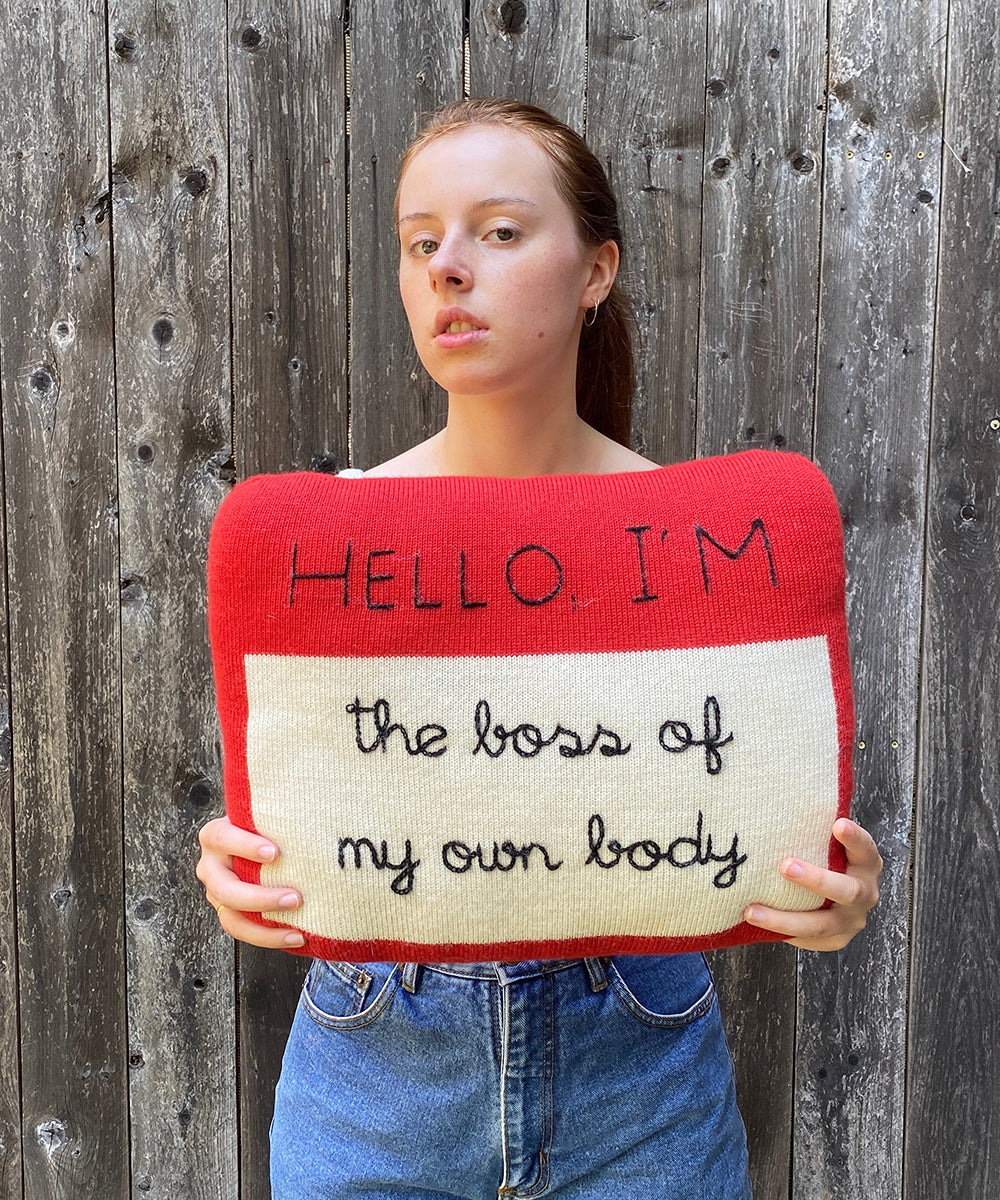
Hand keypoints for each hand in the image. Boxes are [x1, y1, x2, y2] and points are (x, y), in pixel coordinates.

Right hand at [195, 815, 304, 948]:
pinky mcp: (228, 912)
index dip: (245, 846)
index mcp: (215, 835)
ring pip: (231, 918)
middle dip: (260, 898)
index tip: (275, 853)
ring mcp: (216, 892)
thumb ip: (275, 812)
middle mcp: (210, 866)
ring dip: (265, 927)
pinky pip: (244, 930)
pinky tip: (296, 936)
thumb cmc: (267, 823)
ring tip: (299, 929)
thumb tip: (309, 809)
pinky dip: (269, 937)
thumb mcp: (266, 813)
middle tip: (295, 898)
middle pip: (226, 889)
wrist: (263, 840)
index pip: (223, 838)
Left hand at [743, 818, 882, 950]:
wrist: (835, 895)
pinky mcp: (836, 939)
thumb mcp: (827, 843)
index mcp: (866, 863)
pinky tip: (757, 925)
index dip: (854, 838)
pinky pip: (809, 940)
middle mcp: (865, 892)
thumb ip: (815, 828)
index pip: (865, 848)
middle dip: (816, 879)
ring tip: (752, 911)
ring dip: (785, 919)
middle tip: (785, 866)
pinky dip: (783, 932)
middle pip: (846, 891)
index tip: (837, 824)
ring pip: (821, 924)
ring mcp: (851, 920)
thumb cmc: (824, 856)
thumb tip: (780, 796)